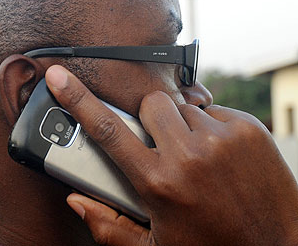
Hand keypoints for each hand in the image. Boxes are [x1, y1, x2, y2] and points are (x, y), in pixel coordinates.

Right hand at [45, 65, 297, 245]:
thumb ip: (108, 227)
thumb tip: (77, 200)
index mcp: (157, 182)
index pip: (105, 130)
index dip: (76, 100)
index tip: (59, 77)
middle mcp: (188, 154)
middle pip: (149, 104)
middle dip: (148, 118)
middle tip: (158, 143)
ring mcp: (220, 137)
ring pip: (181, 106)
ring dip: (180, 125)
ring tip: (193, 155)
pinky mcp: (246, 127)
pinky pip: (212, 110)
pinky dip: (209, 126)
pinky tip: (217, 154)